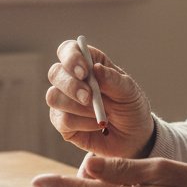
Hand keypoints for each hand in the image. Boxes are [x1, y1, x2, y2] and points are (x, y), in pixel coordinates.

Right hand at [46, 39, 153, 159]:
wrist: (133, 137)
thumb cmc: (130, 107)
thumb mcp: (129, 92)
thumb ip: (114, 80)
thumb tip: (96, 68)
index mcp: (88, 63)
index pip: (68, 50)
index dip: (71, 57)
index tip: (84, 71)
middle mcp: (72, 79)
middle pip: (55, 72)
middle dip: (71, 85)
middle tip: (89, 97)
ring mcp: (64, 100)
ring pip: (54, 97)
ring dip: (79, 107)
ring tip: (101, 114)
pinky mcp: (62, 122)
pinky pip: (62, 120)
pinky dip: (82, 124)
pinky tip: (97, 124)